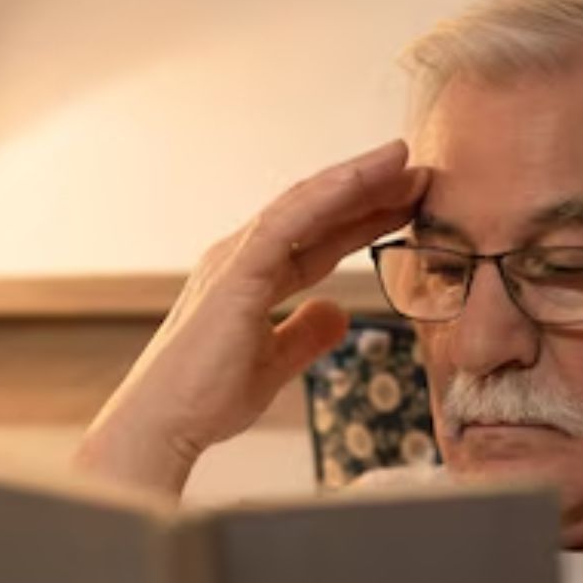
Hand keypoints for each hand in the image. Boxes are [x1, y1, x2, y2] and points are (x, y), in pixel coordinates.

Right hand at [76, 139, 428, 492]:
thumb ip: (305, 335)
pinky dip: (325, 197)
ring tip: (401, 159)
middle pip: (315, 213)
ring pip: (303, 205)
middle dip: (369, 191)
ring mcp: (235, 259)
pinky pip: (284, 223)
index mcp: (251, 277)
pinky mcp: (234, 273)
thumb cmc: (205, 398)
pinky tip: (360, 180)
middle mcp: (241, 257)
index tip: (408, 205)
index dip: (363, 220)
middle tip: (420, 174)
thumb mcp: (274, 364)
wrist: (163, 424)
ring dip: (354, 180)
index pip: (317, 239)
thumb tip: (339, 313)